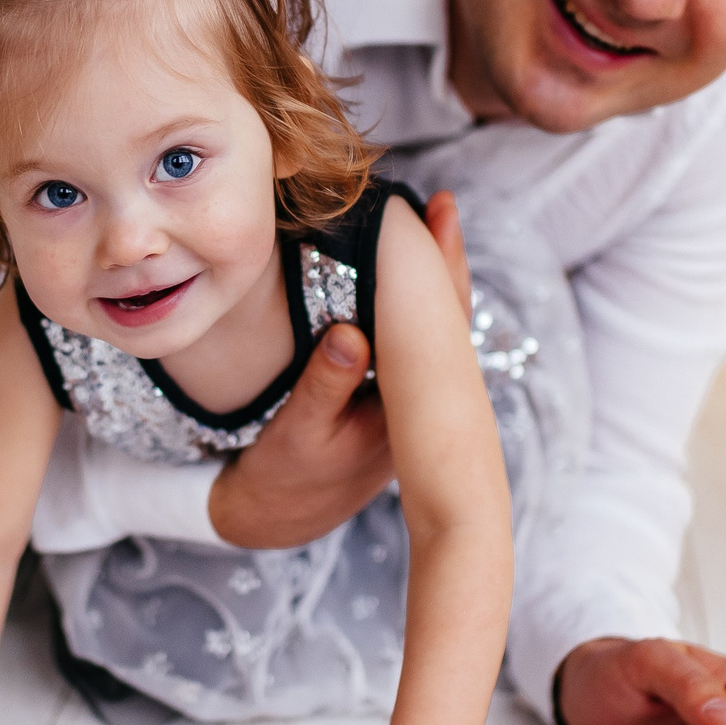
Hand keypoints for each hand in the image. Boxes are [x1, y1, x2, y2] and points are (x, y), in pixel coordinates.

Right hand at [207, 191, 474, 550]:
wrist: (278, 521)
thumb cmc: (283, 477)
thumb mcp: (296, 434)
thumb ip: (324, 385)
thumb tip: (349, 333)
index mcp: (409, 415)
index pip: (437, 331)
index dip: (439, 271)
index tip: (434, 218)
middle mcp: (423, 409)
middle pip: (447, 322)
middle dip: (445, 261)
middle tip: (441, 203)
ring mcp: (413, 406)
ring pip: (435, 331)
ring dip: (434, 277)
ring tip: (433, 222)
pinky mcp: (395, 401)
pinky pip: (414, 342)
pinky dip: (413, 302)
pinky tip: (406, 273)